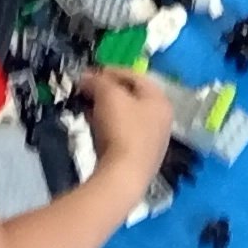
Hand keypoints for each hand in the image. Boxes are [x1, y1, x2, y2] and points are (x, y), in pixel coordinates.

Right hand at [77, 65, 174, 181]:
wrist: (124, 176)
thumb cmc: (122, 129)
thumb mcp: (108, 95)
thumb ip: (97, 81)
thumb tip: (86, 78)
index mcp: (160, 101)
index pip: (135, 75)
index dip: (110, 71)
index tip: (89, 72)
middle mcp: (161, 120)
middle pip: (130, 96)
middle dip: (105, 90)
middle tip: (86, 90)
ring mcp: (151, 141)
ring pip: (125, 116)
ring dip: (104, 109)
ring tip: (86, 108)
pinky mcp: (138, 158)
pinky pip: (122, 133)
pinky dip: (107, 126)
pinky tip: (93, 128)